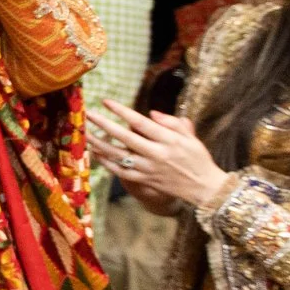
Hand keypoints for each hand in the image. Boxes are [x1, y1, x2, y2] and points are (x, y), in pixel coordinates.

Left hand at [95, 99, 230, 212]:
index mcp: (168, 140)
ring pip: (118, 156)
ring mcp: (148, 169)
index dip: (122, 112)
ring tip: (85, 133)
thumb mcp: (190, 137)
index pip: (141, 123)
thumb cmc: (197, 158)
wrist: (204, 187)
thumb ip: (172, 123)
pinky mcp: (144, 181)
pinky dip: (107, 163)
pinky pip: (121, 172)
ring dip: (100, 144)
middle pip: (125, 138)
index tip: (107, 102)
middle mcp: (156, 154)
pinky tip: (96, 154)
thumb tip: (151, 113)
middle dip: (104, 125)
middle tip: (88, 114)